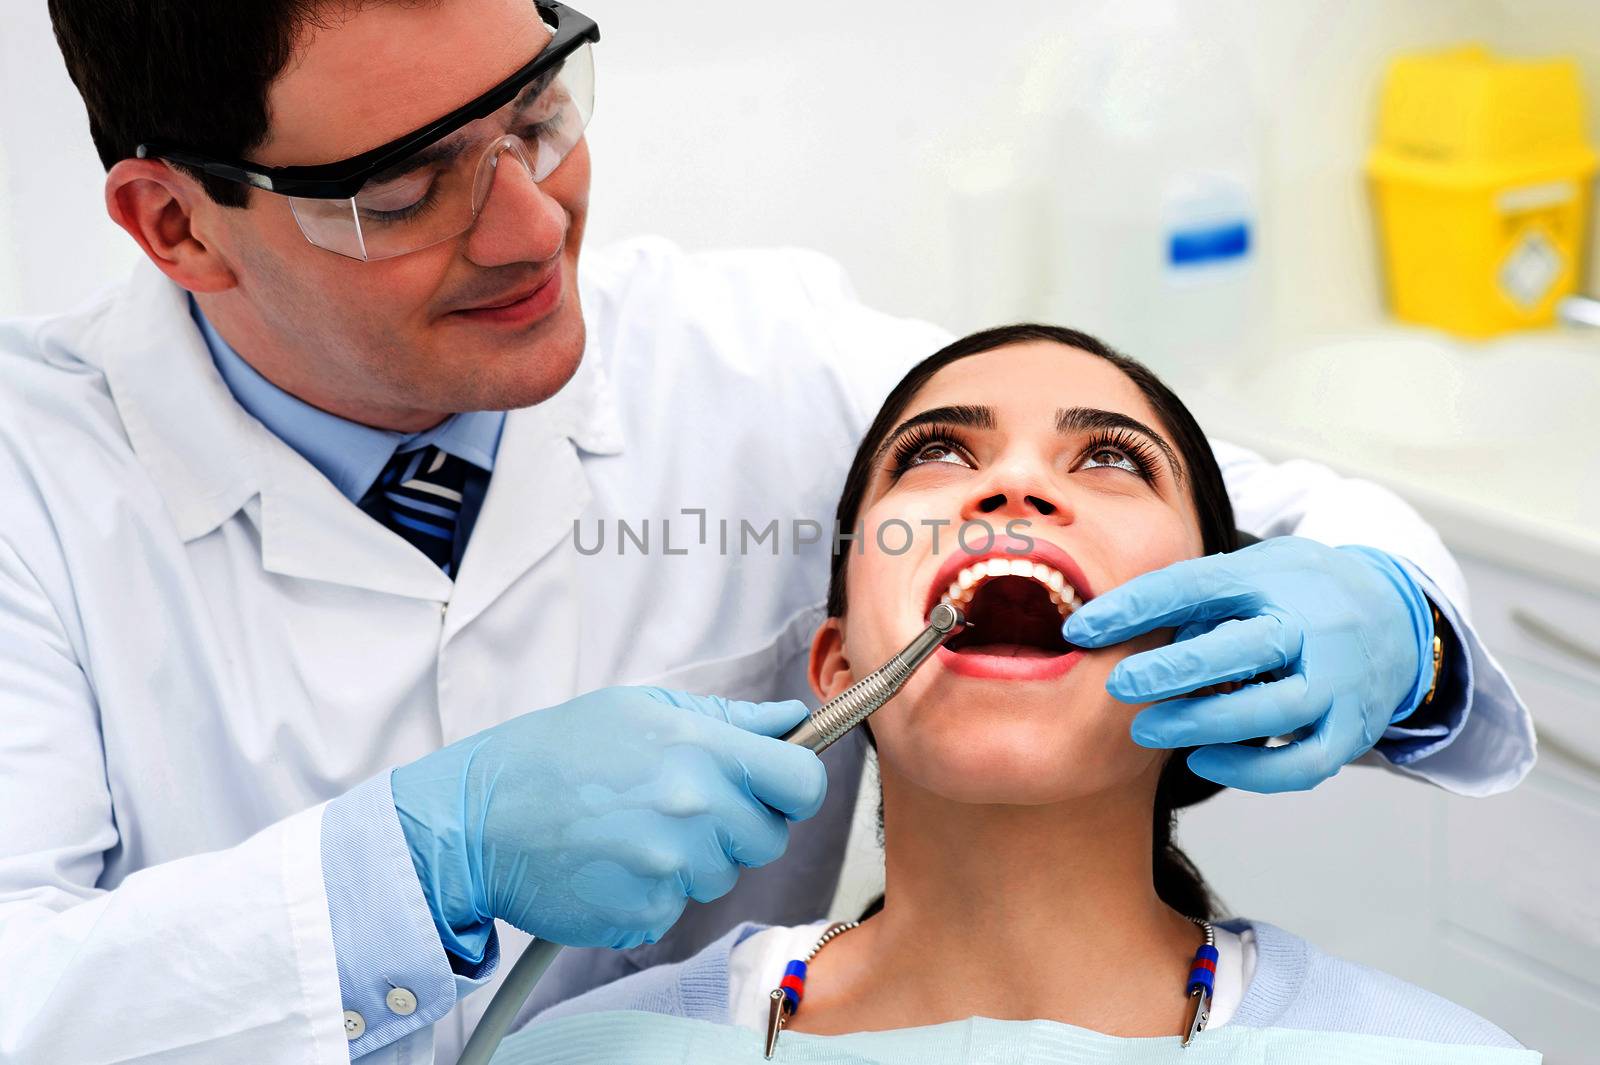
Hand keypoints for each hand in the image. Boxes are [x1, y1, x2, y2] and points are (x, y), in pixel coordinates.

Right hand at [391, 686, 826, 953]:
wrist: (479, 819)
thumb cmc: (555, 755)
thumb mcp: (641, 710)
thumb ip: (726, 719)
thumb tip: (788, 721)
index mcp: (701, 751)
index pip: (803, 782)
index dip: (795, 786)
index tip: (776, 787)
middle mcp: (695, 811)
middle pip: (768, 837)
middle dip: (737, 825)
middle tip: (680, 805)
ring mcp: (671, 867)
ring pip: (723, 875)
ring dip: (693, 859)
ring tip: (634, 829)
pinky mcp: (646, 912)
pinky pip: (678, 906)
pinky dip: (654, 891)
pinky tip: (615, 861)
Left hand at [1062, 538, 1433, 792]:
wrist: (1394, 616)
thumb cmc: (1295, 595)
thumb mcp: (1248, 572)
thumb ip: (1190, 598)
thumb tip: (1107, 628)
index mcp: (1273, 576)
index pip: (1198, 585)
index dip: (1135, 607)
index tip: (1080, 630)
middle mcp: (1311, 626)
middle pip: (1243, 648)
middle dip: (1174, 670)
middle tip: (1116, 686)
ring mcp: (1336, 681)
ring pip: (1271, 711)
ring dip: (1203, 724)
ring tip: (1146, 731)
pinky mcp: (1350, 730)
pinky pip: (1301, 764)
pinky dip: (1249, 772)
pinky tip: (1201, 761)